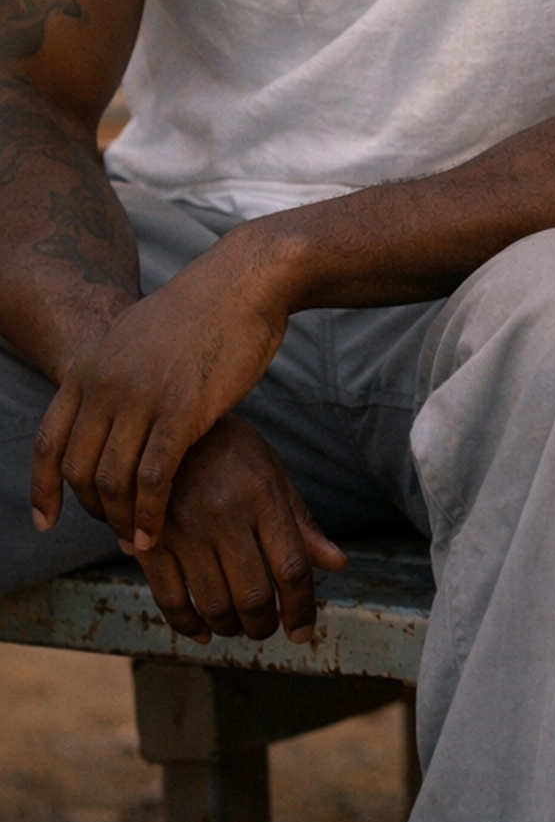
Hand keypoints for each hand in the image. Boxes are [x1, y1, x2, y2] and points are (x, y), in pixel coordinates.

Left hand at [31, 227, 292, 549]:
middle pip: (78, 469)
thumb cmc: (201, 310)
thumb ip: (113, 373)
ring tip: (137, 540)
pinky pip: (153, 477)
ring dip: (120, 521)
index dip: (43, 489)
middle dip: (91, 510)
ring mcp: (142, 396)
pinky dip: (149, 514)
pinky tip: (156, 533)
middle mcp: (106, 383)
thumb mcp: (136, 334)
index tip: (47, 521)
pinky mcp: (183, 408)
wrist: (245, 280)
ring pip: (112, 481)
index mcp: (91, 367)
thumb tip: (102, 403)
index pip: (49, 442)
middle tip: (115, 528)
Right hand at [128, 417, 345, 644]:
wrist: (165, 422)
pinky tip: (202, 631)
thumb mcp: (271, 472)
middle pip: (253, 595)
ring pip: (213, 605)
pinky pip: (170, 601)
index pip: (292, 567)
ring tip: (237, 625)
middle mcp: (225, 514)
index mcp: (263, 495)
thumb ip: (301, 522)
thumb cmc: (230, 449)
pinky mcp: (151, 539)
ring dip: (229, 628)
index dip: (301, 608)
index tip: (302, 632)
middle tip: (266, 628)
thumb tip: (337, 564)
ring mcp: (185, 529)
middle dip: (264, 625)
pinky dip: (188, 626)